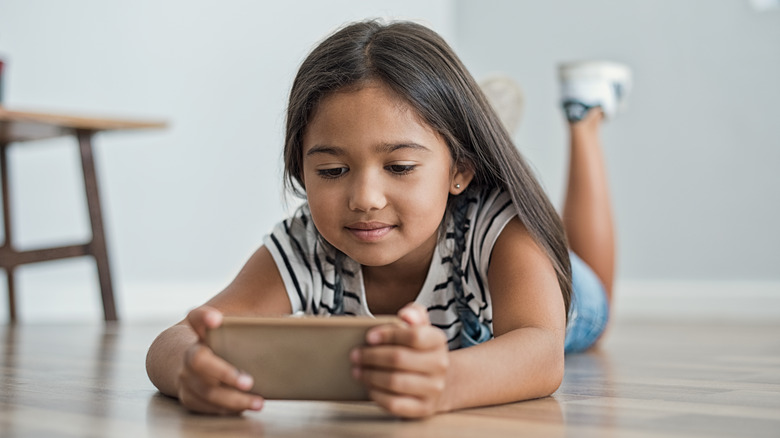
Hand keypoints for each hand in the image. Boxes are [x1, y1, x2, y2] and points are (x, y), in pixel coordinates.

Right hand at [177, 306, 264, 414]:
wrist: (201, 367)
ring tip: (258, 402)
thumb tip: (290, 327)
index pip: (197, 318)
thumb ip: (255, 329)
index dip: (204, 317)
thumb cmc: (230, 348)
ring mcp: (187, 378)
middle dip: (224, 372)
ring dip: (234, 399)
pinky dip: (229, 409)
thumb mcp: (238, 336)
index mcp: (204, 333)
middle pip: (198, 360)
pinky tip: (246, 407)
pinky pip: (207, 407)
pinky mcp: (189, 397)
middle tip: (248, 381)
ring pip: (206, 391)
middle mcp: (190, 354)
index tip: (217, 319)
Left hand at [350, 303, 449, 417]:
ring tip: (357, 370)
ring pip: (395, 382)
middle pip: (399, 358)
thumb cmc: (420, 352)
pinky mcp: (423, 408)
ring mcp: (433, 388)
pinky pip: (395, 404)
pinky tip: (369, 387)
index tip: (369, 337)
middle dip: (371, 356)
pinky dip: (377, 395)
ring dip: (370, 376)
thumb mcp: (420, 328)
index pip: (413, 335)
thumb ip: (414, 314)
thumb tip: (406, 315)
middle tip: (355, 355)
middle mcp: (440, 365)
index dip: (388, 335)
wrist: (438, 381)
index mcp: (437, 341)